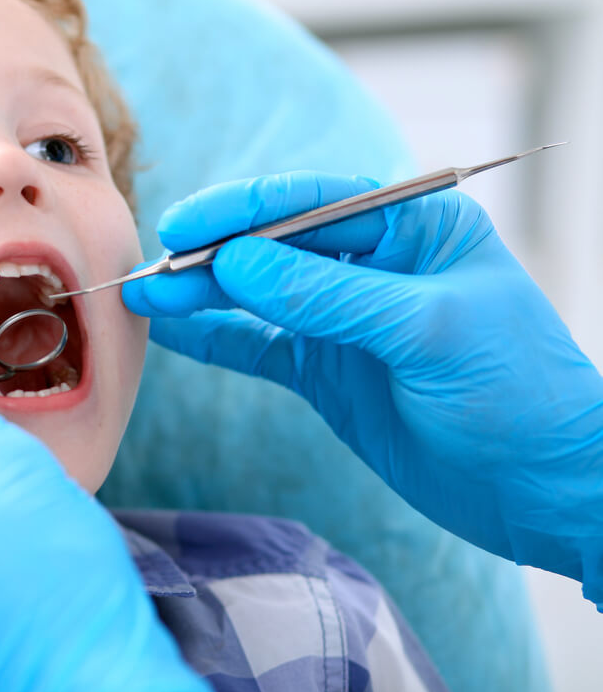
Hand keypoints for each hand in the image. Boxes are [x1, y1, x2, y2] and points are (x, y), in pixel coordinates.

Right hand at [123, 171, 602, 602]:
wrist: (549, 490)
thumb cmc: (519, 393)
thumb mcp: (427, 330)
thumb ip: (328, 295)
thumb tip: (234, 263)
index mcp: (412, 227)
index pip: (311, 201)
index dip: (241, 211)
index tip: (183, 229)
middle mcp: (372, 263)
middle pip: (271, 245)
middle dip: (210, 255)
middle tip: (151, 271)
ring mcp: (343, 318)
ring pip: (254, 293)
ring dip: (200, 296)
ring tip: (143, 298)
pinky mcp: (326, 371)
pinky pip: (257, 345)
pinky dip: (214, 338)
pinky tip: (170, 331)